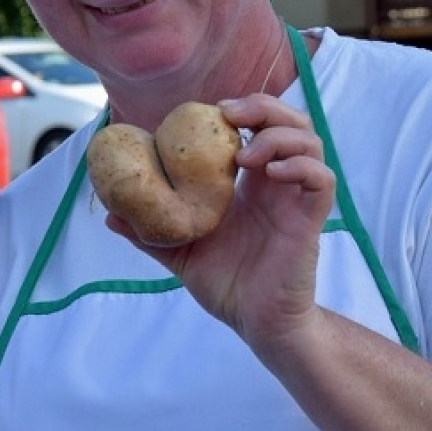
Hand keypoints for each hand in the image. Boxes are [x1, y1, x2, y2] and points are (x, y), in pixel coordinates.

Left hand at [103, 93, 335, 348]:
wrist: (256, 323)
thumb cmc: (226, 286)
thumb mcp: (180, 253)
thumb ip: (149, 232)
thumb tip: (108, 215)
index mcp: (249, 184)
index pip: (258, 127)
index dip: (242, 109)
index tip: (212, 110)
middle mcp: (276, 184)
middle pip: (289, 122)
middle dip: (263, 107)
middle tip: (229, 115)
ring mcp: (296, 199)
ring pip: (310, 141)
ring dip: (279, 135)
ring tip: (246, 156)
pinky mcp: (311, 220)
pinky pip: (322, 179)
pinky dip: (301, 166)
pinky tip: (272, 173)